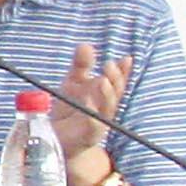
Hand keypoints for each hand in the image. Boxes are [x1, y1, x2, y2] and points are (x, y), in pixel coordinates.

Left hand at [59, 42, 138, 185]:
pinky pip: (93, 126)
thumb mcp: (73, 84)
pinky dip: (93, 116)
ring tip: (102, 80)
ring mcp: (99, 123)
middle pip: (115, 94)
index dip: (124, 71)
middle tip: (109, 65)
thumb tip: (86, 45)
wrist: (57, 139)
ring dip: (107, 95)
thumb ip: (80, 66)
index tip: (127, 58)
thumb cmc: (69, 110)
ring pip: (107, 109)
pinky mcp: (88, 136)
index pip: (118, 82)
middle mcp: (104, 108)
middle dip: (115, 80)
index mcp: (102, 95)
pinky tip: (90, 105)